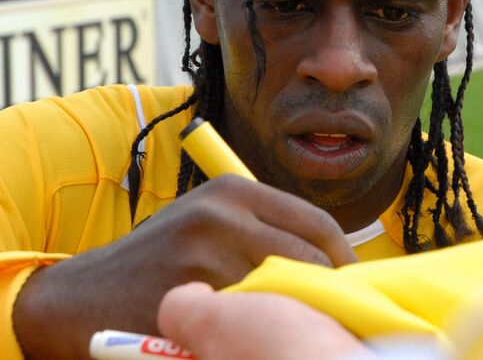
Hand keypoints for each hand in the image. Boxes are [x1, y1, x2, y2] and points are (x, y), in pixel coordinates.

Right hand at [13, 175, 356, 358]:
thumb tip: (329, 260)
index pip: (317, 223)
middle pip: (309, 257)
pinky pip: (250, 319)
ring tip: (296, 325)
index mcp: (235, 189)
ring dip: (296, 312)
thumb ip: (263, 230)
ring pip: (284, 291)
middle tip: (333, 312)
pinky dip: (263, 329)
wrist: (87, 292)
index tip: (353, 283)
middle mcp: (223, 211)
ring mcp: (206, 252)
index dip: (344, 258)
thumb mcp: (211, 221)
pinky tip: (259, 335)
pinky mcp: (190, 295)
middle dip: (328, 289)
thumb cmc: (163, 256)